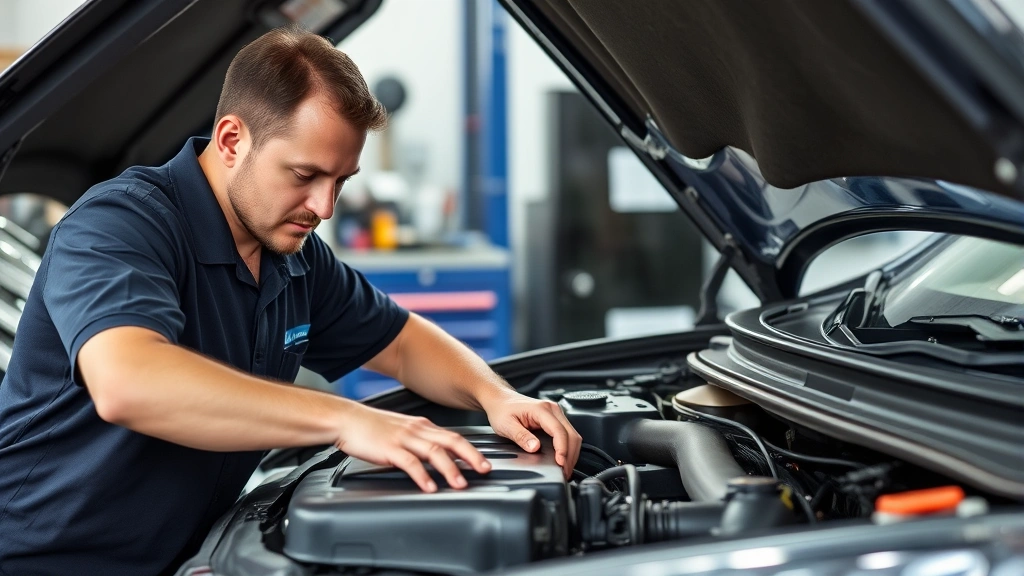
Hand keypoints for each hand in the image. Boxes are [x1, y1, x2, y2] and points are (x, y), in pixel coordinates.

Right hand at [335, 403, 491, 492]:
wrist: (346, 419)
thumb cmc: (372, 427)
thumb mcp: (402, 430)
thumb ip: (420, 441)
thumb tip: (437, 457)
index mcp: (422, 426)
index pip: (453, 436)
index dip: (472, 449)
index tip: (485, 462)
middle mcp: (417, 430)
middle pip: (451, 441)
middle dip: (471, 456)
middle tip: (484, 470)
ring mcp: (404, 438)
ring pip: (434, 452)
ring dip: (450, 469)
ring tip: (460, 484)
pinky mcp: (389, 448)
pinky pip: (410, 462)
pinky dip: (422, 475)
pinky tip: (429, 486)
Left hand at [481, 391, 581, 478]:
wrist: (501, 400)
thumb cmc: (502, 410)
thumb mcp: (507, 425)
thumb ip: (521, 436)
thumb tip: (535, 448)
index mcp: (541, 409)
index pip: (559, 431)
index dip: (562, 449)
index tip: (560, 463)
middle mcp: (552, 409)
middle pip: (571, 434)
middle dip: (570, 456)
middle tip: (564, 472)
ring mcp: (556, 414)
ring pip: (572, 435)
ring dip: (571, 453)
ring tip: (565, 469)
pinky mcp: (555, 419)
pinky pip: (567, 435)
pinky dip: (568, 448)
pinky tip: (563, 458)